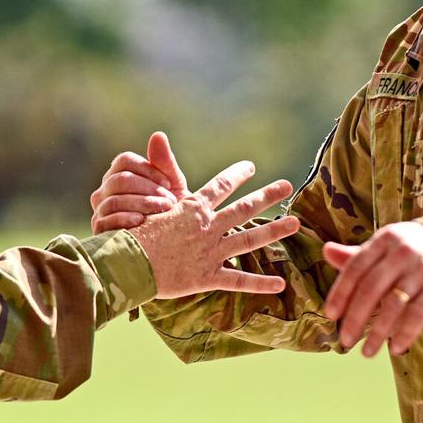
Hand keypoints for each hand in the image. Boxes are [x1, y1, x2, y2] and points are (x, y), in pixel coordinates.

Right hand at [90, 132, 188, 232]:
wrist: (170, 242)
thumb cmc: (171, 210)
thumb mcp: (173, 185)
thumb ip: (165, 162)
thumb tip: (158, 134)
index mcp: (120, 173)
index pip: (124, 161)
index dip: (147, 169)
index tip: (167, 183)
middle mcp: (105, 189)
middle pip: (119, 179)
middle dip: (147, 189)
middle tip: (169, 201)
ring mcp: (100, 209)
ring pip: (114, 200)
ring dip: (141, 204)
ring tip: (162, 211)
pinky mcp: (99, 229)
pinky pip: (106, 220)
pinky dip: (125, 219)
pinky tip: (141, 221)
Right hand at [128, 155, 299, 298]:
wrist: (128, 263)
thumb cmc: (132, 233)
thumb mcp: (148, 202)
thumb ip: (160, 176)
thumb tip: (157, 139)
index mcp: (192, 207)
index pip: (220, 185)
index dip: (236, 175)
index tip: (250, 167)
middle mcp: (208, 227)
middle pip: (244, 208)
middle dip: (267, 195)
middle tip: (286, 185)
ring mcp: (211, 252)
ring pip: (249, 239)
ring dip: (274, 230)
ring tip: (295, 223)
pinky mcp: (208, 277)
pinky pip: (239, 281)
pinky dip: (259, 284)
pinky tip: (279, 284)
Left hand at [322, 222, 422, 356]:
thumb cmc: (414, 249)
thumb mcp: (387, 246)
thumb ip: (357, 255)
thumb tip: (326, 251)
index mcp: (386, 239)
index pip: (356, 267)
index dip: (341, 292)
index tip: (330, 315)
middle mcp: (403, 252)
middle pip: (372, 288)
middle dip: (355, 317)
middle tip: (345, 340)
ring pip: (394, 304)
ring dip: (378, 332)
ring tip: (366, 352)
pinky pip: (419, 314)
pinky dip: (405, 333)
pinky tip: (394, 348)